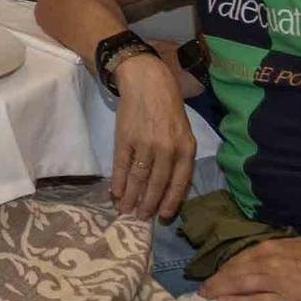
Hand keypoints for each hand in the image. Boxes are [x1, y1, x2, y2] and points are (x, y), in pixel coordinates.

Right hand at [108, 54, 194, 219]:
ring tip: (125, 210)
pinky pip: (121, 165)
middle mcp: (166, 148)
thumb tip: (170, 186)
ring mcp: (144, 144)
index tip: (163, 216)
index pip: (179, 182)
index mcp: (185, 148)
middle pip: (156, 183)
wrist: (148, 83)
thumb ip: (179, 157)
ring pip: (138, 178)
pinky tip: (115, 192)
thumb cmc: (169, 108)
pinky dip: (117, 181)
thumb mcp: (183, 132)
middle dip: (148, 203)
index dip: (170, 201)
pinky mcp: (125, 138)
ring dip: (131, 196)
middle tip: (140, 217)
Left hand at [199, 238, 300, 300]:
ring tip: (206, 295)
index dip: (226, 266)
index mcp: (273, 248)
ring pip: (240, 285)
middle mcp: (269, 263)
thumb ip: (279, 250)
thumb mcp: (298, 245)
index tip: (216, 272)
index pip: (241, 257)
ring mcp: (275, 283)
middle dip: (217, 279)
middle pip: (235, 271)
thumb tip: (264, 253)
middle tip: (203, 287)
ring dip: (220, 290)